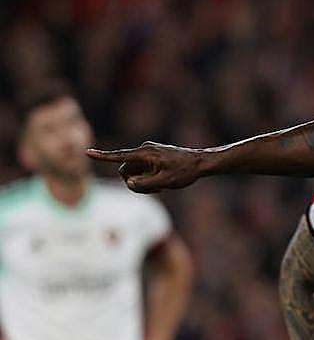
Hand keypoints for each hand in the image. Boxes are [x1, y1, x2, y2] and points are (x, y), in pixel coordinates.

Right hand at [86, 143, 209, 192]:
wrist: (201, 162)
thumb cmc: (185, 171)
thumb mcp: (165, 181)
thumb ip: (144, 184)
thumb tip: (128, 183)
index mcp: (145, 154)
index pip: (118, 156)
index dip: (101, 156)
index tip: (86, 152)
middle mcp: (144, 151)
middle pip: (125, 171)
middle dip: (135, 183)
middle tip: (155, 189)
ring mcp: (148, 154)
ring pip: (134, 173)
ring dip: (143, 182)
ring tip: (162, 186)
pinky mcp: (152, 157)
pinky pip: (142, 171)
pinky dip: (148, 178)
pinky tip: (163, 183)